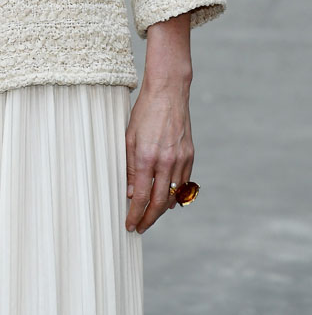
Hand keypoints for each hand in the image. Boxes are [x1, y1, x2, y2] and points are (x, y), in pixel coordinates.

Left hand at [124, 12, 193, 233]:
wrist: (168, 91)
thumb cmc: (144, 112)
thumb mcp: (129, 137)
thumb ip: (129, 167)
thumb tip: (130, 193)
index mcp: (146, 157)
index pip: (140, 197)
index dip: (135, 215)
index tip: (130, 226)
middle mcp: (166, 161)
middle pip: (159, 202)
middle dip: (149, 219)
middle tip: (140, 227)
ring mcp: (181, 159)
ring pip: (174, 195)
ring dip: (163, 209)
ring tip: (151, 216)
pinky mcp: (190, 154)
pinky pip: (184, 182)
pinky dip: (176, 194)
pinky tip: (168, 199)